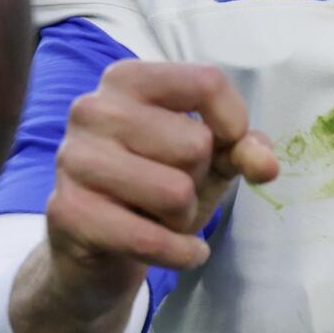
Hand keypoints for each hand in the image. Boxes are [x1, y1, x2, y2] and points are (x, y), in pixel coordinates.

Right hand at [43, 60, 278, 316]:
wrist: (95, 249)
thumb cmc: (155, 188)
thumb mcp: (208, 160)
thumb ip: (243, 148)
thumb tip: (266, 164)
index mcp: (127, 79)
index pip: (206, 82)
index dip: (234, 122)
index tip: (227, 146)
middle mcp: (93, 109)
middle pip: (194, 142)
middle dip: (198, 179)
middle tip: (173, 192)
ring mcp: (74, 159)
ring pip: (174, 191)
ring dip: (184, 217)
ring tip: (163, 217)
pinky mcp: (67, 211)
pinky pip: (149, 238)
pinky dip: (179, 254)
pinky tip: (180, 253)